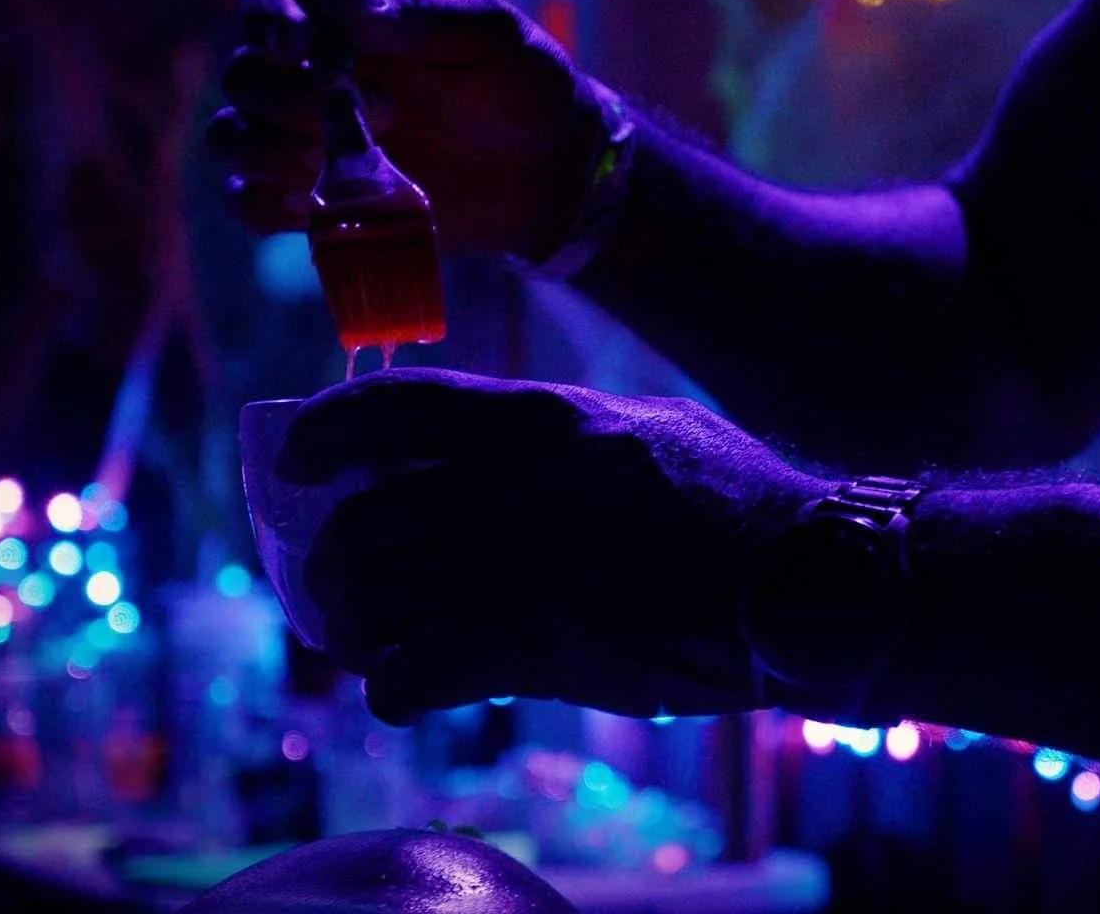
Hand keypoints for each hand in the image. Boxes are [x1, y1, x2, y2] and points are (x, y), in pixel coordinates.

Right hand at [207, 0, 601, 260]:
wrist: (550, 171)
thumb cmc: (521, 83)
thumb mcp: (489, 33)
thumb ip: (420, 16)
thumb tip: (338, 1)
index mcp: (344, 18)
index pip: (268, 1)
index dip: (267, 20)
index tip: (300, 43)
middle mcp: (310, 74)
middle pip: (244, 77)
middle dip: (291, 96)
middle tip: (386, 111)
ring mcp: (307, 141)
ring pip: (232, 139)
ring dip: (267, 149)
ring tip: (341, 157)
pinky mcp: (317, 202)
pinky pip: (252, 206)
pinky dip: (268, 207)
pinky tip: (318, 205)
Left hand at [275, 368, 835, 724]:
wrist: (805, 581)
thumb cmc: (737, 502)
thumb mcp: (648, 427)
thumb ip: (562, 430)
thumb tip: (484, 439)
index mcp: (543, 420)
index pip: (394, 411)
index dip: (325, 435)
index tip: (293, 463)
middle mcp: (515, 486)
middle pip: (364, 522)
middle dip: (327, 564)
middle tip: (332, 589)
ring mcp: (521, 569)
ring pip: (376, 599)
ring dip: (353, 630)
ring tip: (366, 643)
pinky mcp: (539, 650)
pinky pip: (416, 672)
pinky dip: (393, 686)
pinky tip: (404, 689)